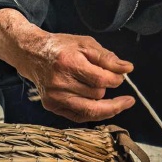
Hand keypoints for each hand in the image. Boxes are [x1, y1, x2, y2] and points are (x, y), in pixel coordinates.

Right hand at [20, 32, 135, 122]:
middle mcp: (59, 83)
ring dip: (103, 102)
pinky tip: (102, 106)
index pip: (101, 80)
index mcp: (68, 63)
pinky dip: (93, 112)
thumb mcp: (85, 44)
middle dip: (106, 87)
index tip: (120, 75)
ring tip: (110, 96)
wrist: (33, 54)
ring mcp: (54, 97)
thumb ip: (107, 57)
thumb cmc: (61, 47)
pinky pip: (80, 117)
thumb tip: (127, 69)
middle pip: (97, 95)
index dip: (116, 79)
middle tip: (107, 79)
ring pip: (91, 110)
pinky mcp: (52, 106)